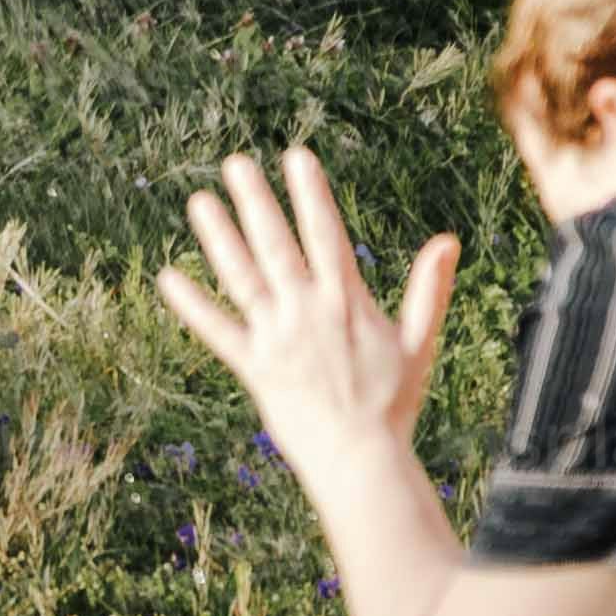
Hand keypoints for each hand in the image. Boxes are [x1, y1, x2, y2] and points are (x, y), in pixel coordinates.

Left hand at [155, 144, 457, 493]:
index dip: (310, 194)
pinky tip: (167, 277)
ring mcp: (277, 337)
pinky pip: (217, 330)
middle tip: (234, 163)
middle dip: (255, 201)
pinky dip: (192, 305)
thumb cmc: (392, 403)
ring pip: (242, 277)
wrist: (362, 459)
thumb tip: (448, 241)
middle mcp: (307, 311)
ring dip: (219, 238)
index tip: (296, 156)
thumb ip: (428, 290)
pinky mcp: (254, 367)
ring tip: (198, 201)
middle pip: (276, 245)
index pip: (325, 234)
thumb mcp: (418, 343)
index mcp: (346, 301)